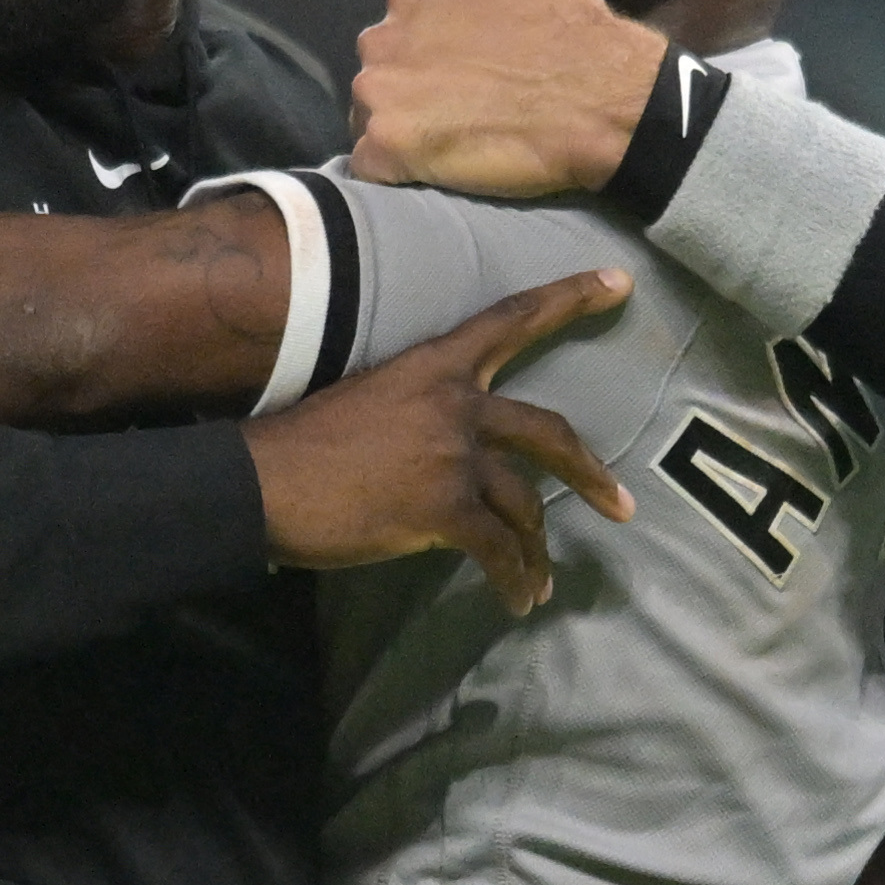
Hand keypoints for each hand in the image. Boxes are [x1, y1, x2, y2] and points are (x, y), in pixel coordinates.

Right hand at [245, 270, 634, 615]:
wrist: (262, 483)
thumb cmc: (303, 447)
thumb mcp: (370, 404)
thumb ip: (422, 419)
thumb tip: (444, 461)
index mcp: (434, 366)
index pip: (511, 320)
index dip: (568, 299)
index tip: (618, 283)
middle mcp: (456, 404)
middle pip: (548, 432)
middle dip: (590, 473)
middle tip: (622, 504)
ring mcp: (453, 456)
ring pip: (525, 503)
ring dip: (537, 549)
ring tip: (541, 582)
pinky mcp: (443, 508)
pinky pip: (497, 548)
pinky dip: (512, 578)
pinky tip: (516, 601)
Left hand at [349, 0, 668, 197]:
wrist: (601, 98)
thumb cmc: (579, 31)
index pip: (398, 25)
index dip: (426, 54)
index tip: (456, 73)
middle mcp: (382, 37)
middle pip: (379, 70)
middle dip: (408, 91)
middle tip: (454, 112)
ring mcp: (379, 93)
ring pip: (370, 117)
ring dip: (401, 132)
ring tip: (448, 147)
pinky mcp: (386, 148)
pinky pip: (372, 167)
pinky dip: (397, 174)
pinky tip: (435, 173)